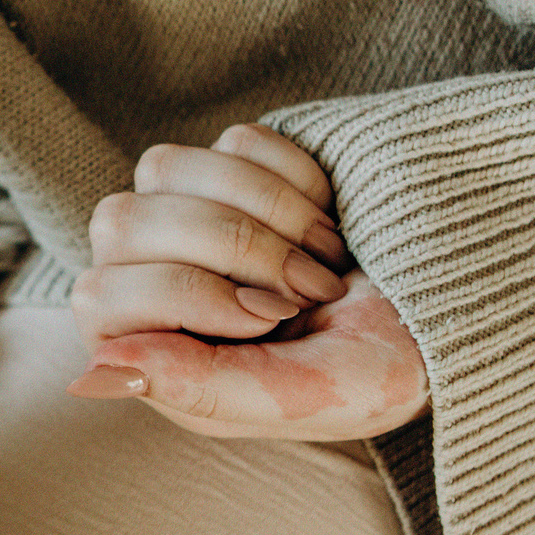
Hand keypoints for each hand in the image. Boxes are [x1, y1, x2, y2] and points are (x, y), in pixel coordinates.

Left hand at [67, 125, 429, 440]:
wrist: (441, 312)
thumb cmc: (365, 377)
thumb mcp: (294, 397)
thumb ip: (197, 388)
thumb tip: (92, 373)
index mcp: (146, 349)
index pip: (100, 296)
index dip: (187, 295)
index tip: (271, 320)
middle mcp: (147, 280)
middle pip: (121, 222)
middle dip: (231, 249)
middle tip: (311, 290)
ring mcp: (181, 217)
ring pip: (162, 166)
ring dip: (262, 209)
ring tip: (324, 260)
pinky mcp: (231, 168)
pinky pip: (235, 138)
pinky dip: (296, 178)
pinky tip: (328, 223)